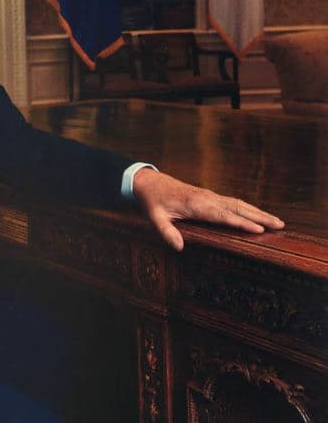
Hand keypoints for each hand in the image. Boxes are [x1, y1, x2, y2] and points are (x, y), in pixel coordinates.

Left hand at [133, 168, 283, 250]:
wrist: (150, 182)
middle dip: (259, 217)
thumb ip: (166, 232)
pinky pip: (233, 202)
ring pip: (239, 204)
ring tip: (278, 222)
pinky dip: (249, 209)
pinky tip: (259, 215)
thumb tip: (178, 247)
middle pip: (237, 208)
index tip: (259, 229)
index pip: (223, 216)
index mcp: (196, 205)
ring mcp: (210, 196)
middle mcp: (207, 199)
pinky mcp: (211, 196)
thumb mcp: (155, 217)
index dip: (241, 223)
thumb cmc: (153, 201)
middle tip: (280, 225)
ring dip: (258, 212)